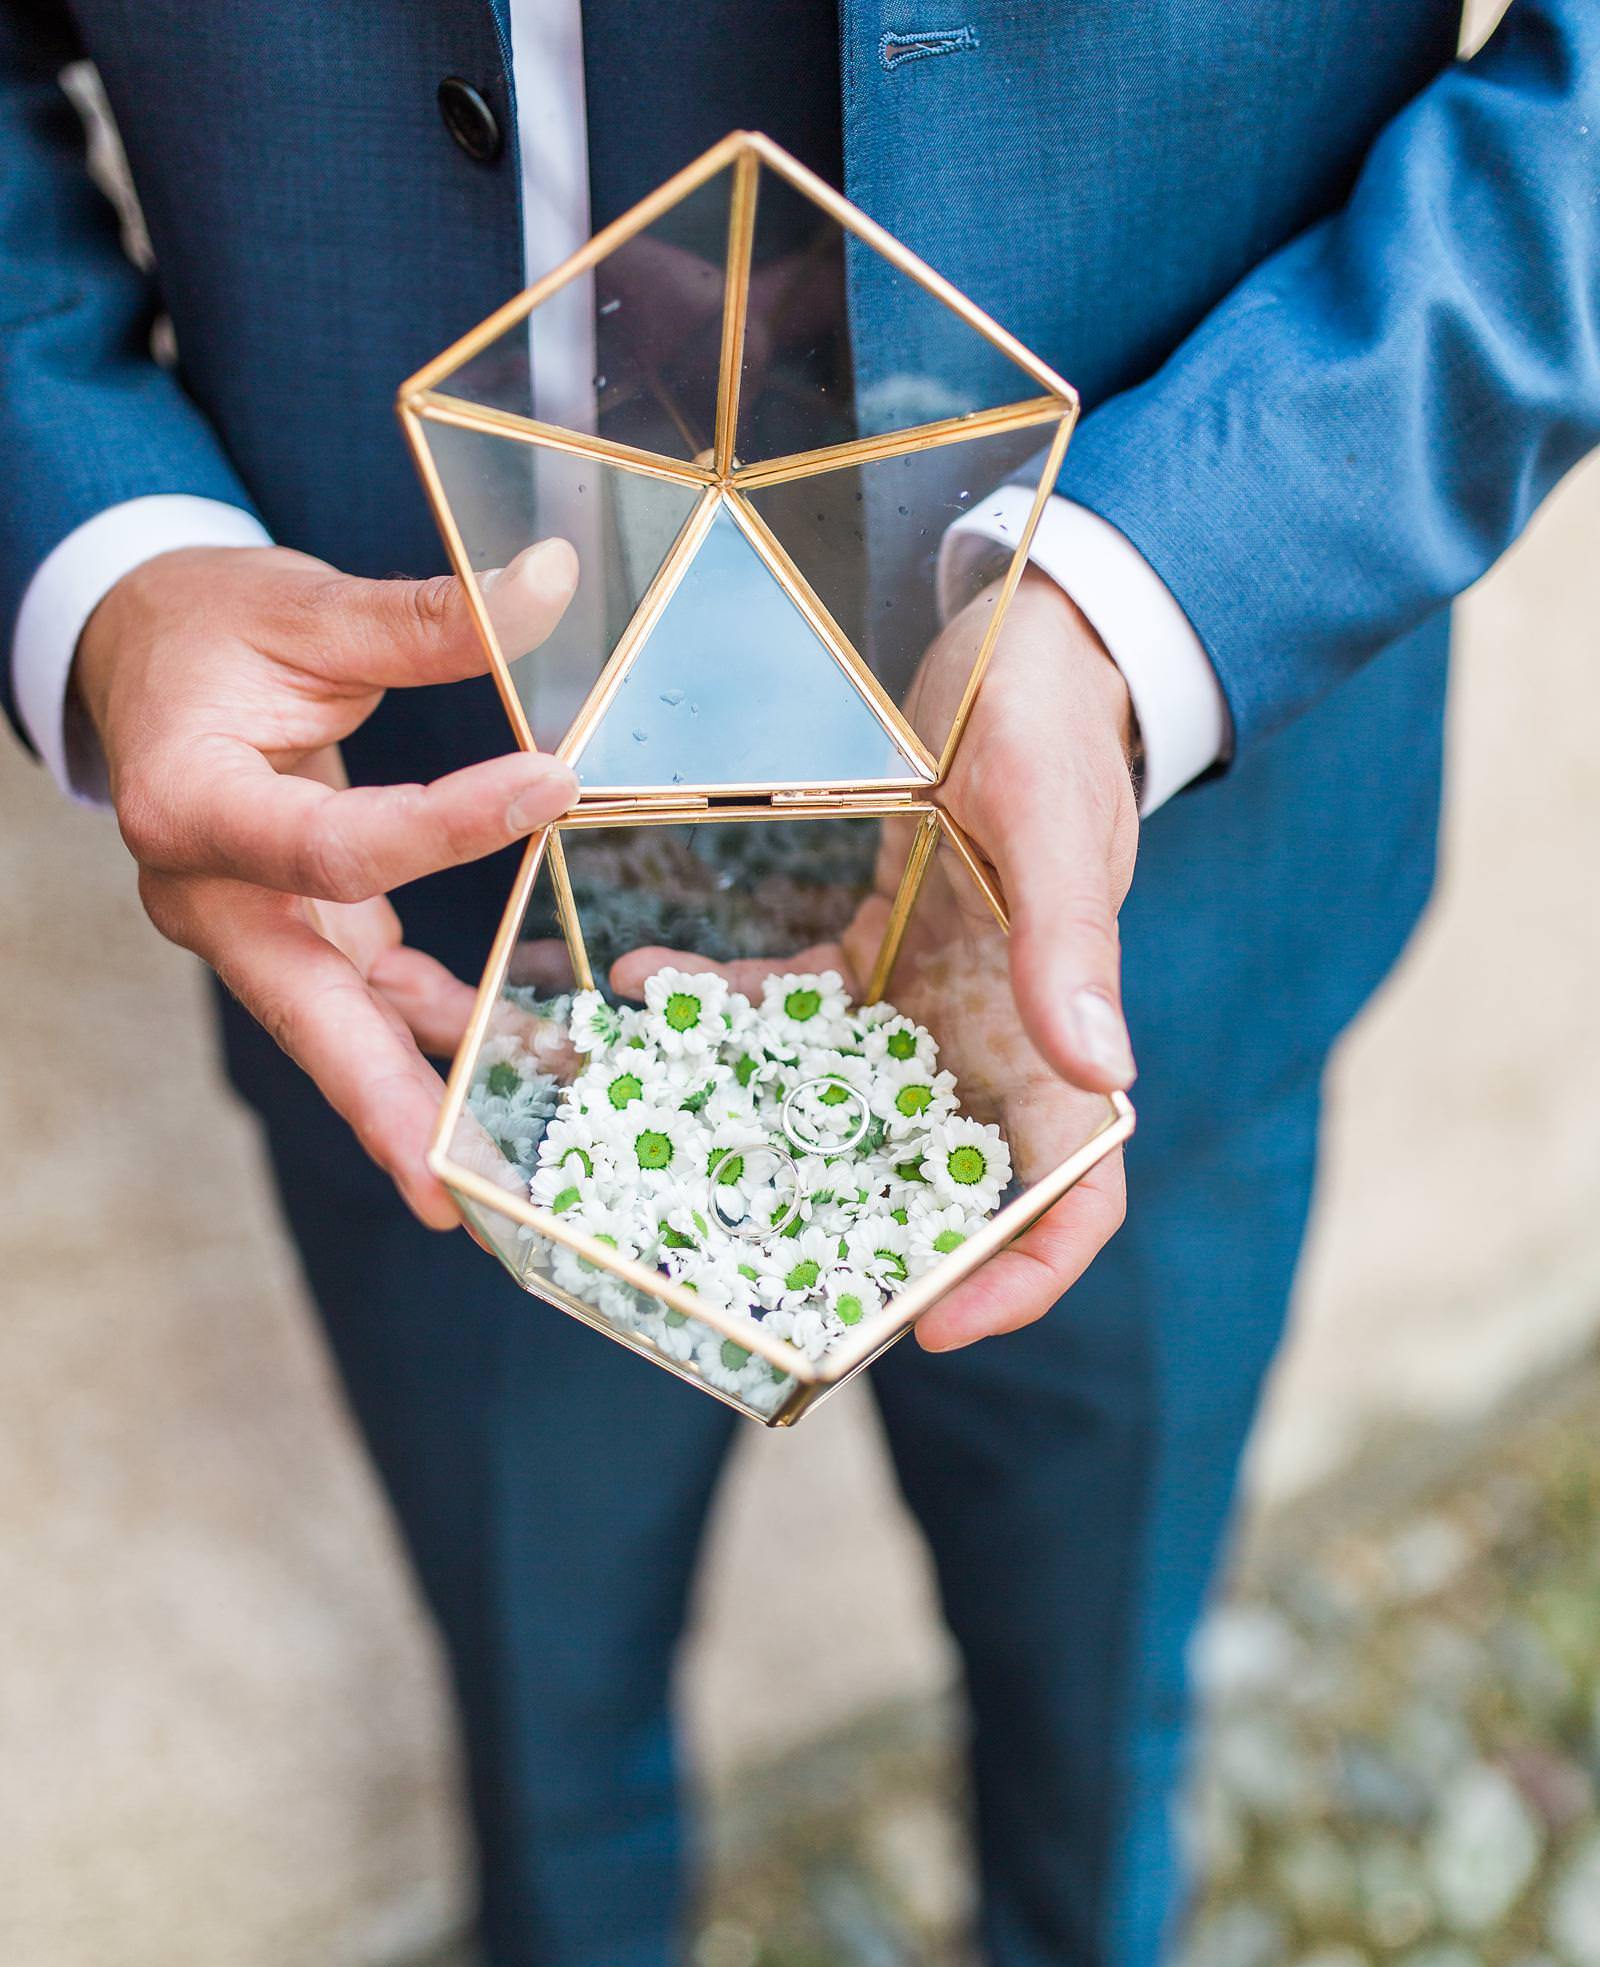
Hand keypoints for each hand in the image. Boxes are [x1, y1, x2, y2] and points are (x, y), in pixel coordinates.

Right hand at [75, 540, 579, 1225]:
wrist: (145, 656)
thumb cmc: (212, 629)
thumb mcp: (305, 605)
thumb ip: (425, 615)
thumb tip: (549, 579)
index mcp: (190, 804)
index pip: (328, 843)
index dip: (442, 823)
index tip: (551, 784)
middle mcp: (207, 892)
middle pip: (305, 1011)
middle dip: (380, 1104)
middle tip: (449, 1189)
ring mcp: (249, 929)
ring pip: (339, 1031)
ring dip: (418, 1102)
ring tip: (501, 1177)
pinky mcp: (295, 935)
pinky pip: (371, 1003)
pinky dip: (441, 1033)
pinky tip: (520, 1062)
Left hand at [609, 567, 1137, 1352]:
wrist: (1023, 642)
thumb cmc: (1059, 727)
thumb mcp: (1058, 827)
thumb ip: (1070, 946)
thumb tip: (1102, 1072)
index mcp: (1061, 1032)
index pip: (1073, 1193)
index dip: (1024, 1274)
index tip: (939, 1323)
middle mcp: (993, 1040)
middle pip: (940, 1180)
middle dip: (853, 1237)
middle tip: (748, 1268)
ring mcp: (924, 1003)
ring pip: (841, 1108)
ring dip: (756, 1130)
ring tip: (656, 1141)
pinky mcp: (867, 953)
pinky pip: (789, 1007)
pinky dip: (723, 1007)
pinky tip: (648, 985)